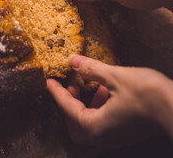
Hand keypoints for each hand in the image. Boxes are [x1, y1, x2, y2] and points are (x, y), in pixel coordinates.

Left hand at [47, 55, 172, 146]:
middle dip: (68, 103)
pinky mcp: (123, 134)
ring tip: (89, 85)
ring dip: (84, 104)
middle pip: (73, 123)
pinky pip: (101, 124)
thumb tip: (73, 61)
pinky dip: (97, 108)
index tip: (48, 81)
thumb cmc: (148, 95)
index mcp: (94, 126)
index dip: (56, 92)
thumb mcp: (115, 76)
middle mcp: (101, 137)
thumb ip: (91, 69)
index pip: (67, 107)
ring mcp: (113, 137)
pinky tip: (106, 91)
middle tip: (70, 85)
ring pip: (87, 124)